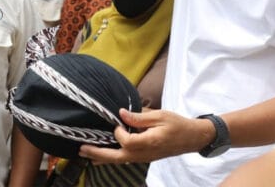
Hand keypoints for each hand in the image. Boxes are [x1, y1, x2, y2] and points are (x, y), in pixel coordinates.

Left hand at [78, 108, 212, 163]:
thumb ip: (139, 116)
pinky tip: (102, 158)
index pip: (127, 141)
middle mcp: (145, 153)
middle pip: (118, 156)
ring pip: (120, 160)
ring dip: (103, 157)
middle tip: (82, 149)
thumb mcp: (160, 115)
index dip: (119, 132)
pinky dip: (112, 158)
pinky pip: (125, 160)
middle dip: (99, 153)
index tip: (118, 122)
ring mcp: (145, 157)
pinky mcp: (145, 157)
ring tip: (85, 155)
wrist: (193, 138)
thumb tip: (120, 113)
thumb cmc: (178, 124)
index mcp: (150, 142)